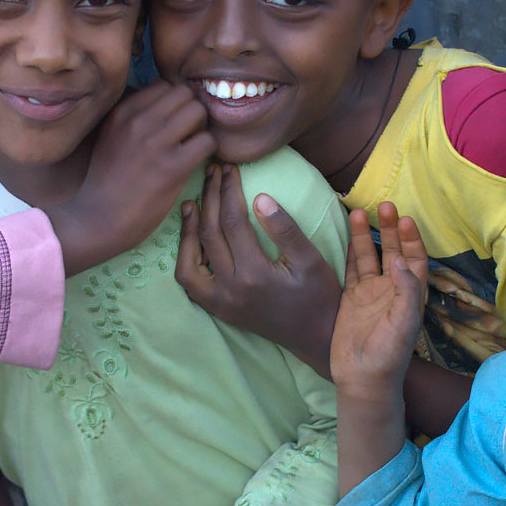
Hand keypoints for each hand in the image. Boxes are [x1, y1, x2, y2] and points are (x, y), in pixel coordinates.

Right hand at [46, 82, 215, 276]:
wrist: (97, 219)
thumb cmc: (107, 180)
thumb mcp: (110, 136)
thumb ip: (133, 115)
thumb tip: (166, 98)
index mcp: (122, 112)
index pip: (164, 84)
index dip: (175, 101)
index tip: (173, 121)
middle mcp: (138, 122)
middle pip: (184, 93)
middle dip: (191, 110)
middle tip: (188, 133)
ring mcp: (155, 144)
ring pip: (198, 111)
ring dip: (201, 128)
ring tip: (192, 146)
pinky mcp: (172, 167)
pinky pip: (207, 140)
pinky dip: (207, 150)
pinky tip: (195, 162)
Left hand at [176, 164, 339, 376]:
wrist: (317, 337)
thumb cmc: (319, 295)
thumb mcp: (311, 259)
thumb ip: (285, 229)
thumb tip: (260, 197)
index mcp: (254, 275)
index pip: (233, 221)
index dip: (229, 190)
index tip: (230, 168)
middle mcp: (230, 290)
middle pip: (209, 234)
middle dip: (210, 198)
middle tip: (212, 172)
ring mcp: (220, 303)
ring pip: (189, 260)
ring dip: (189, 228)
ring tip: (193, 201)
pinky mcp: (218, 309)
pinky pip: (190, 281)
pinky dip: (186, 256)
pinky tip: (192, 235)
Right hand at [331, 202, 428, 395]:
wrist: (363, 379)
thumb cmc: (389, 355)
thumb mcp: (403, 323)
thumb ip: (405, 290)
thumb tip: (400, 258)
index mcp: (409, 296)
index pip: (416, 260)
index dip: (413, 240)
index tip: (406, 219)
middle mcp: (391, 290)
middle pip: (393, 252)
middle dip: (390, 229)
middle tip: (386, 205)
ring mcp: (369, 294)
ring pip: (369, 257)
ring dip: (366, 235)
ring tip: (359, 211)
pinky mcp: (350, 300)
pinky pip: (350, 269)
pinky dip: (348, 252)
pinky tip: (342, 234)